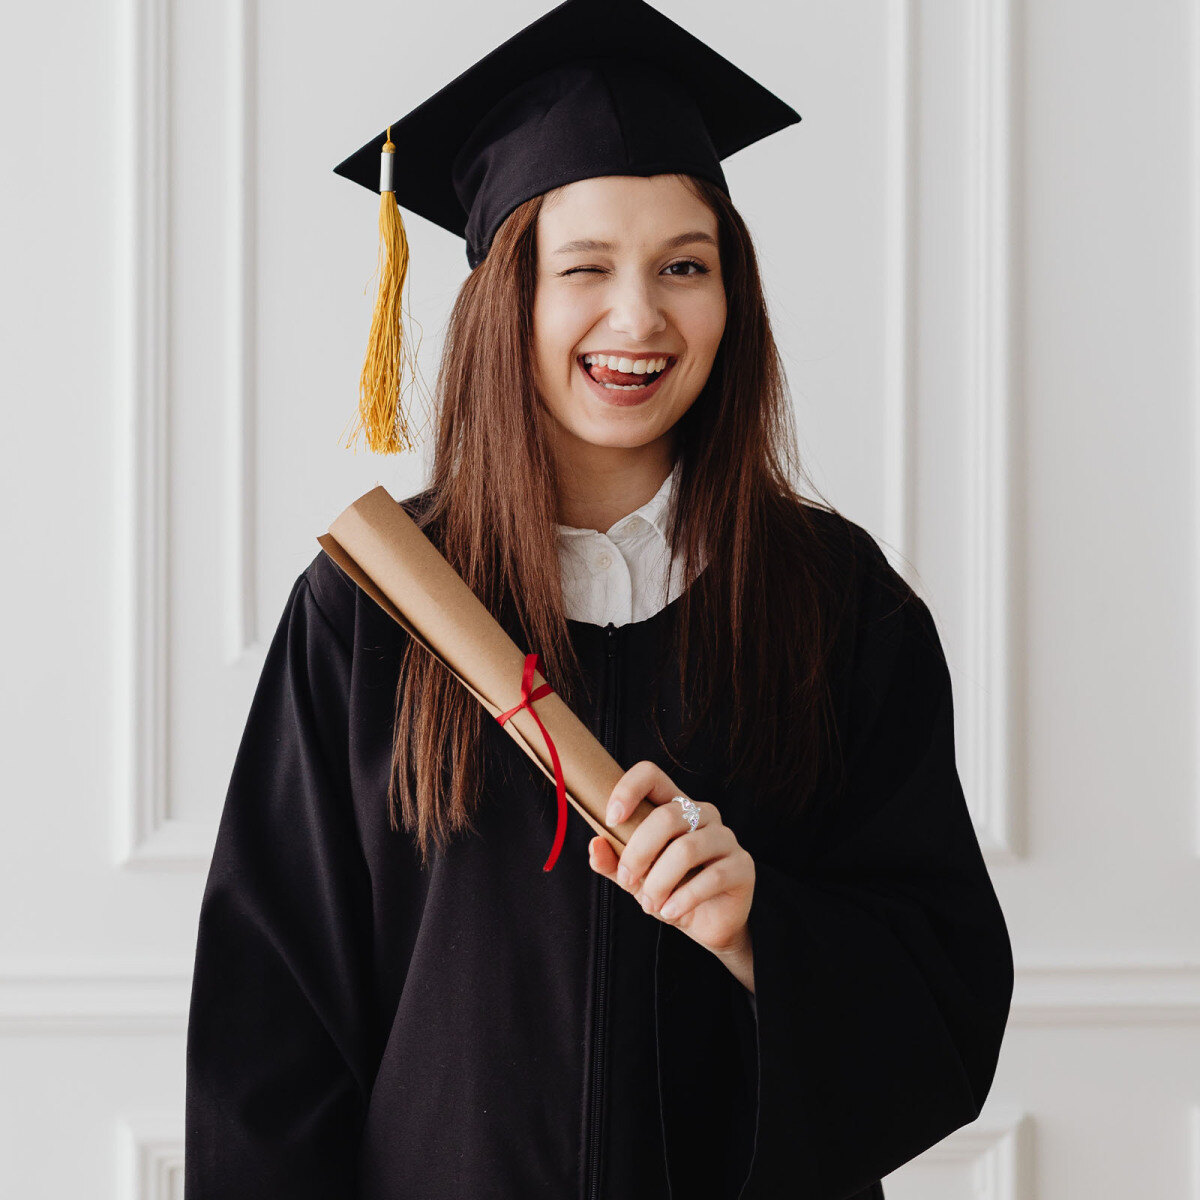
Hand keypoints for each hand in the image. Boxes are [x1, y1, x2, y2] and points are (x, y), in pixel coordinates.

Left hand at [588, 760, 755, 961]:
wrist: (707, 925)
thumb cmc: (670, 891)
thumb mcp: (636, 879)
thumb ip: (614, 863)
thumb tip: (595, 845)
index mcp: (675, 806)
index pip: (652, 775)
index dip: (628, 789)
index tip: (611, 819)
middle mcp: (703, 814)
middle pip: (667, 816)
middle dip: (638, 853)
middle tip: (627, 880)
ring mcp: (726, 838)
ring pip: (687, 849)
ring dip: (660, 882)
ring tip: (650, 904)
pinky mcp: (743, 866)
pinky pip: (711, 877)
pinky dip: (683, 898)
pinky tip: (669, 911)